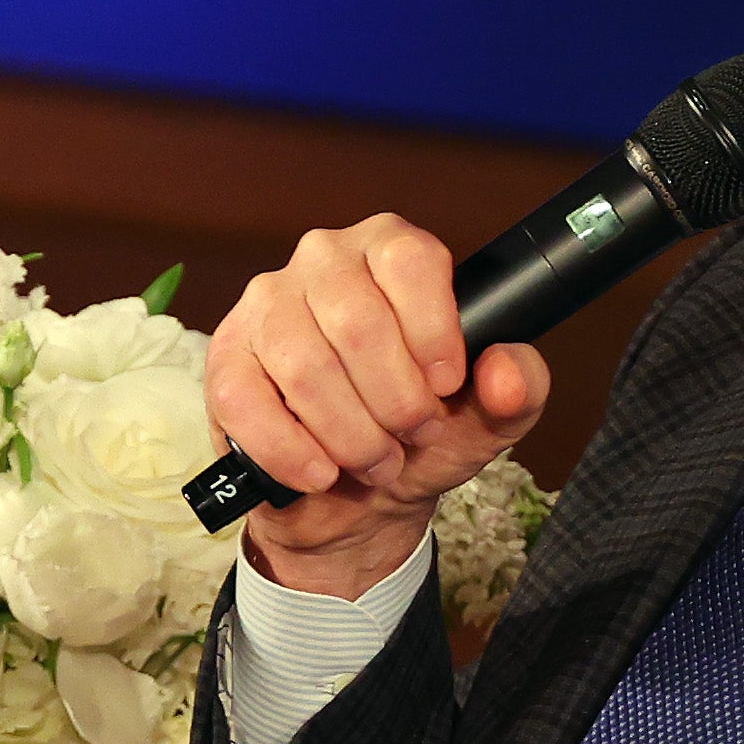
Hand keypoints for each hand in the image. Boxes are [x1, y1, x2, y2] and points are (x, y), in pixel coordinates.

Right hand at [203, 213, 550, 597]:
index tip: (446, 388)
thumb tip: (507, 369)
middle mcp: (324, 260)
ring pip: (305, 367)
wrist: (357, 494)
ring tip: (375, 461)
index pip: (410, 261)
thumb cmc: (419, 435)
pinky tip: (321, 473)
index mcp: (392, 250)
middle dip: (395, 401)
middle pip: (357, 321)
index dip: (434, 333)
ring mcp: (266, 305)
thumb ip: (516, 389)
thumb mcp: (485, 419)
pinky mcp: (226, 359)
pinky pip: (249, 403)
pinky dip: (293, 454)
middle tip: (412, 436)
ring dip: (350, 435)